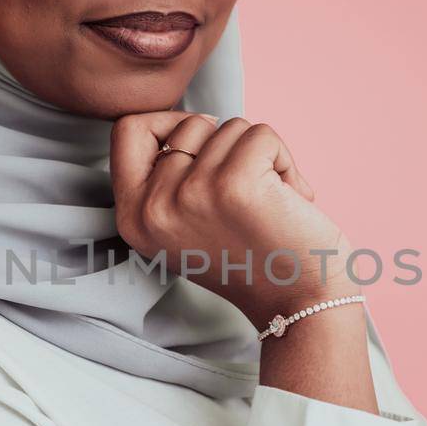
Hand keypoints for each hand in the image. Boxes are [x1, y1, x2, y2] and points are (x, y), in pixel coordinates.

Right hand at [110, 110, 357, 327]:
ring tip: (269, 203)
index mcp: (133, 218)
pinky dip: (285, 159)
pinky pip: (261, 134)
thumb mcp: (184, 227)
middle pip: (188, 124)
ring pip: (230, 127)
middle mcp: (153, 208)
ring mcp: (190, 194)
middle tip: (246, 192)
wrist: (299, 305)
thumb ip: (170, 182)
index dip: (167, 123)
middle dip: (226, 146)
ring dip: (260, 157)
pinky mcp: (234, 184)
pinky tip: (289, 198)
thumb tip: (196, 120)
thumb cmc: (251, 260)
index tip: (203, 146)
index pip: (127, 130)